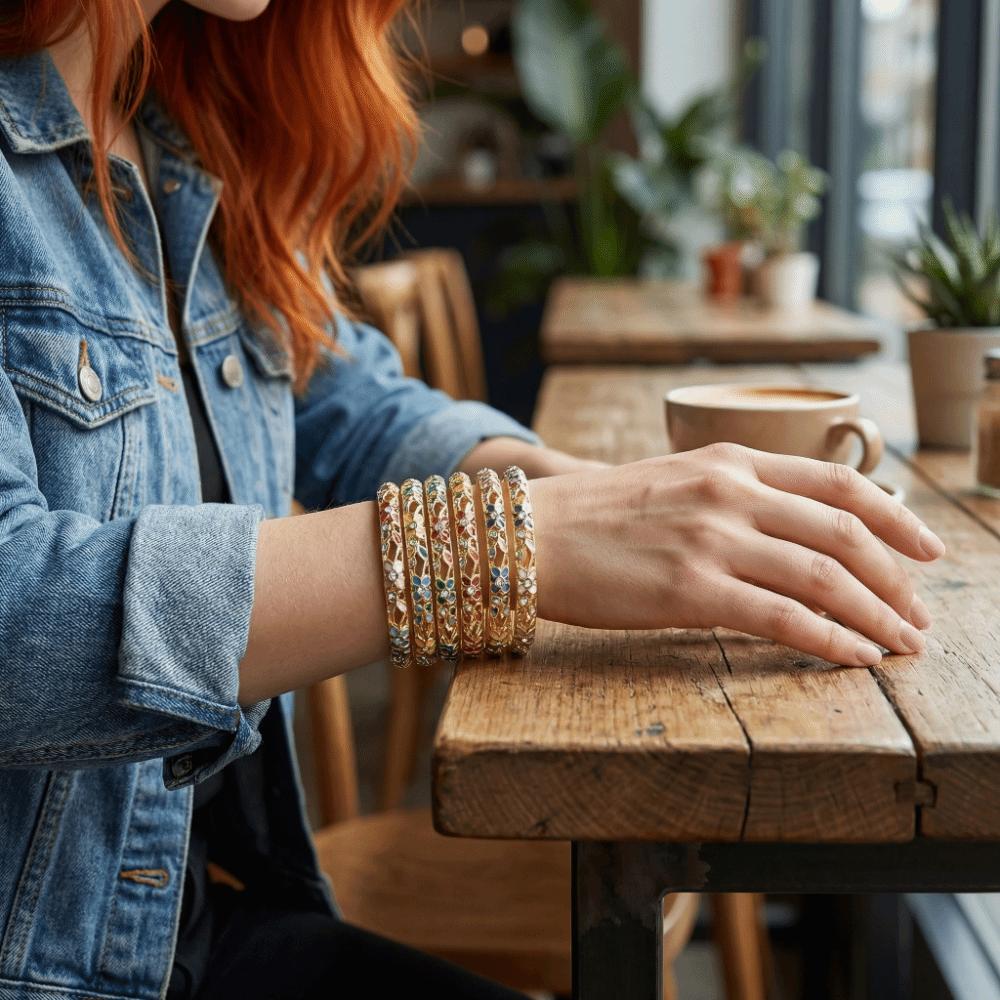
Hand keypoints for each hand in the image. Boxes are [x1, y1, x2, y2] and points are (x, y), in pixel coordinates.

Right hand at [530, 443, 945, 666]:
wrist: (527, 534)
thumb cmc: (594, 515)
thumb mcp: (673, 481)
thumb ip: (733, 495)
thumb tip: (789, 534)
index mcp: (730, 461)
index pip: (839, 484)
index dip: (895, 519)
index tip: (927, 550)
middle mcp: (730, 492)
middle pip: (845, 534)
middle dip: (897, 580)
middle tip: (920, 615)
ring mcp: (712, 539)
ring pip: (824, 578)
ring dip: (877, 616)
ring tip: (903, 646)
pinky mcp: (690, 589)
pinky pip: (783, 618)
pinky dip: (830, 640)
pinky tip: (856, 658)